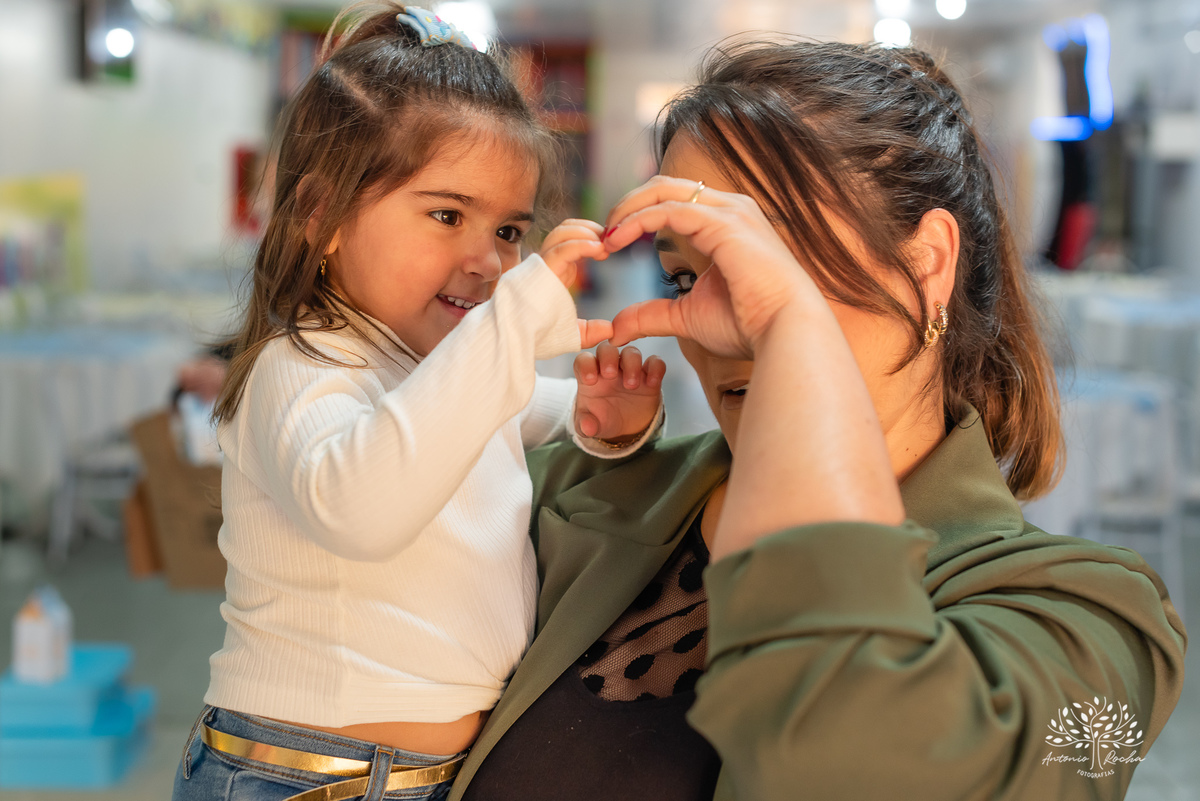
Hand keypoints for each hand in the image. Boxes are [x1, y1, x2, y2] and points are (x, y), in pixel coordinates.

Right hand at [539, 218, 612, 348]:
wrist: (517, 339)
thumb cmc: (537, 335)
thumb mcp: (570, 333)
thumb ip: (590, 331)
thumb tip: (609, 330)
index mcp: (554, 271)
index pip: (568, 238)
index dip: (589, 236)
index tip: (607, 248)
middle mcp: (547, 264)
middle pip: (565, 229)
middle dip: (588, 228)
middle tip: (608, 240)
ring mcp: (542, 265)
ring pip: (562, 233)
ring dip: (586, 233)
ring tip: (603, 245)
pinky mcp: (541, 271)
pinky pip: (563, 249)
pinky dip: (582, 245)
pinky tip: (598, 250)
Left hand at [574, 343, 664, 440]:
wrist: (625, 426)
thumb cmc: (603, 419)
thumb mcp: (591, 426)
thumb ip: (585, 425)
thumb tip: (587, 427)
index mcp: (590, 376)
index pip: (584, 360)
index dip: (585, 365)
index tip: (589, 380)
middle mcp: (609, 367)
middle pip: (607, 349)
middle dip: (608, 358)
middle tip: (610, 375)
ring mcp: (630, 369)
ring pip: (631, 352)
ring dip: (632, 364)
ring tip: (631, 386)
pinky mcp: (649, 375)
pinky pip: (655, 362)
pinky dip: (656, 368)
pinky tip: (652, 384)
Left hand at [602, 176, 813, 356]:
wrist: (785, 333)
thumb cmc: (749, 325)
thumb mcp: (688, 316)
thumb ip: (653, 314)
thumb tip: (618, 328)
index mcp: (727, 224)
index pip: (673, 201)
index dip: (637, 215)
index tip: (610, 242)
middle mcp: (731, 209)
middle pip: (665, 187)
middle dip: (628, 205)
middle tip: (603, 233)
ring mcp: (730, 212)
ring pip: (664, 192)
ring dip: (628, 210)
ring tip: (606, 237)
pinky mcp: (725, 224)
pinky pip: (670, 211)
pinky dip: (639, 221)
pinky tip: (619, 239)